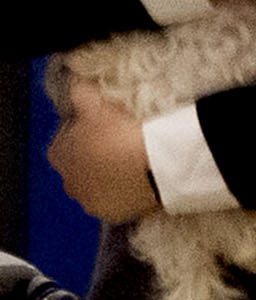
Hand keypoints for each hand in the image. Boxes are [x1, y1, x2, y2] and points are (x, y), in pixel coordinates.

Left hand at [47, 82, 160, 222]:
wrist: (153, 164)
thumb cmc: (119, 131)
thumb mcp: (97, 104)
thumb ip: (81, 93)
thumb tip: (74, 83)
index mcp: (58, 155)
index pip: (65, 138)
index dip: (84, 129)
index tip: (105, 123)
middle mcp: (67, 183)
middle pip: (80, 165)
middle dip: (94, 156)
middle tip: (120, 142)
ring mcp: (90, 202)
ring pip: (98, 185)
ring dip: (109, 176)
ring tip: (134, 161)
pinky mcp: (113, 215)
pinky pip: (117, 200)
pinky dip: (125, 192)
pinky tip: (140, 179)